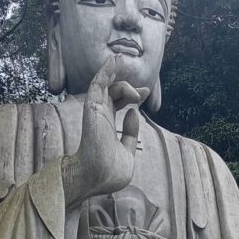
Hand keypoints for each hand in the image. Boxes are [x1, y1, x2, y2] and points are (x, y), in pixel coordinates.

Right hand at [62, 55, 148, 208]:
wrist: (99, 177)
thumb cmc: (109, 172)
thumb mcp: (127, 153)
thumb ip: (130, 134)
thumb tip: (134, 113)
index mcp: (107, 127)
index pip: (118, 105)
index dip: (132, 96)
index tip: (145, 93)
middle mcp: (100, 117)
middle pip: (113, 93)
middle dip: (128, 86)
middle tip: (144, 88)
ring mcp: (96, 111)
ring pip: (106, 84)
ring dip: (117, 74)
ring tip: (126, 64)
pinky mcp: (93, 106)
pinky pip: (98, 83)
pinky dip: (106, 70)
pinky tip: (115, 60)